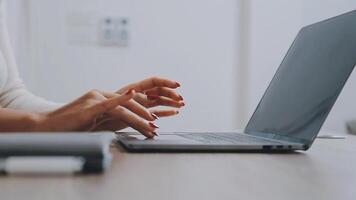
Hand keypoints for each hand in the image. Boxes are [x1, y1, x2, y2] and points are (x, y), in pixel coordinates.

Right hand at [34, 89, 160, 136]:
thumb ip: (108, 118)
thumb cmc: (70, 127)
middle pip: (131, 102)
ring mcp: (96, 99)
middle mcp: (100, 94)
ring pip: (125, 107)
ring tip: (152, 128)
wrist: (47, 126)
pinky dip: (124, 101)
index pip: (129, 101)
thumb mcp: (94, 121)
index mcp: (102, 97)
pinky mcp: (91, 107)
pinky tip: (135, 99)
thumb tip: (124, 124)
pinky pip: (111, 104)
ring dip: (141, 118)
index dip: (144, 107)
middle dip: (147, 113)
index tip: (157, 117)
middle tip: (158, 125)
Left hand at [94, 77, 184, 132]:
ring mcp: (138, 106)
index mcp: (131, 90)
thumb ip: (121, 100)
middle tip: (181, 99)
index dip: (166, 82)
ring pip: (159, 102)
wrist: (85, 123)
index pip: (153, 82)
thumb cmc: (92, 112)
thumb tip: (133, 94)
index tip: (177, 85)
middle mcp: (136, 96)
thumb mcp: (107, 104)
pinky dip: (165, 112)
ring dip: (170, 103)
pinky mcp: (138, 117)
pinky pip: (155, 113)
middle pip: (159, 92)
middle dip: (171, 94)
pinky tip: (174, 112)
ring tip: (182, 105)